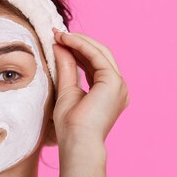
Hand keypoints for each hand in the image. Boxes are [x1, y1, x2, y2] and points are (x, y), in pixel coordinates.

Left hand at [51, 29, 129, 144]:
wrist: (77, 142)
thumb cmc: (71, 126)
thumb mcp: (66, 90)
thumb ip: (67, 68)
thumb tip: (60, 46)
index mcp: (109, 92)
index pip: (94, 64)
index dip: (77, 50)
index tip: (58, 41)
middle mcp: (118, 87)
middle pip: (100, 55)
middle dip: (78, 42)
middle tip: (57, 34)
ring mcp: (119, 85)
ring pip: (100, 52)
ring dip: (79, 41)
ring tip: (58, 35)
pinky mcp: (114, 82)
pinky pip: (97, 56)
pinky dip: (81, 45)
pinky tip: (65, 40)